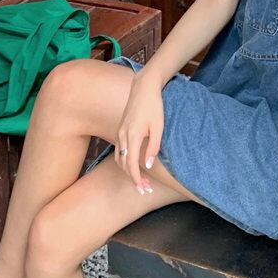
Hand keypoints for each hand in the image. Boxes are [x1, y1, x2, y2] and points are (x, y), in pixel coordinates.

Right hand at [114, 72, 163, 194]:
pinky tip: (133, 163)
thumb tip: (147, 166)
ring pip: (119, 158)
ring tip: (140, 179)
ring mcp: (120, 132)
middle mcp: (123, 136)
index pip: (132, 165)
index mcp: (132, 136)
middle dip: (133, 179)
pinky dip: (124, 161)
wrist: (143, 87)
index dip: (137, 180)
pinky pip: (119, 150)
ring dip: (128, 170)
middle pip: (124, 165)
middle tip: (145, 188)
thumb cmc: (154, 106)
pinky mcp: (120, 129)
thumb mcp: (158, 127)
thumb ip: (153, 147)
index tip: (144, 189)